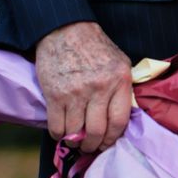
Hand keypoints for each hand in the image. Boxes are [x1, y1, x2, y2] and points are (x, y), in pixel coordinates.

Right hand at [35, 21, 132, 153]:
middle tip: (90, 146)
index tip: (107, 143)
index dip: (113, 138)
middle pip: (97, 132)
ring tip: (75, 140)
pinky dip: (59, 135)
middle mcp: (100, 87)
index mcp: (119, 79)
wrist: (67, 31)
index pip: (120, 121)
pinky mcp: (55, 95)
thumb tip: (120, 121)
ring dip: (75, 142)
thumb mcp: (119, 63)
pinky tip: (62, 131)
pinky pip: (57, 127)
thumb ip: (122, 89)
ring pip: (75, 133)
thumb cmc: (95, 49)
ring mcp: (76, 92)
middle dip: (93, 145)